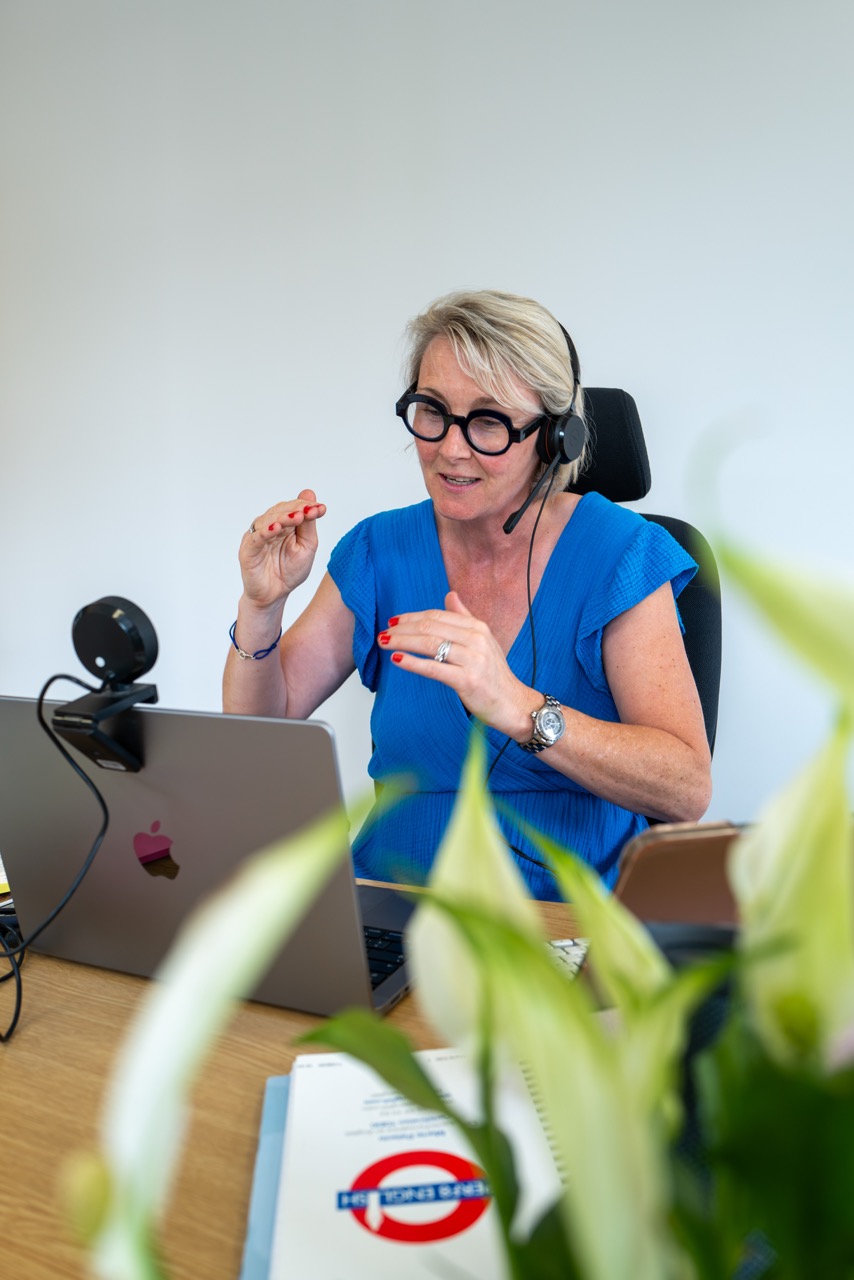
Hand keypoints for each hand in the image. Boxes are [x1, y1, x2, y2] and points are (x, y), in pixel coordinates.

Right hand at [239, 489, 326, 608]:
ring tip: (298, 517)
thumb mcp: (306, 546)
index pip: (294, 508)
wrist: (275, 594)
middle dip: (297, 509)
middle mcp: (268, 526)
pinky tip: (277, 528)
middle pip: (281, 511)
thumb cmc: (289, 571)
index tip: (322, 509)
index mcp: (284, 524)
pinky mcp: (248, 550)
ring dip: (284, 517)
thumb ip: (308, 524)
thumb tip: (309, 494)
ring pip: (268, 520)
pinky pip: (256, 538)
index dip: (307, 507)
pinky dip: (266, 531)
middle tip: (311, 511)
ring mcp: (257, 537)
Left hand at [378, 591, 533, 738]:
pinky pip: (434, 668)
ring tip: (384, 643)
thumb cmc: (494, 674)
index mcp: (478, 627)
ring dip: (402, 642)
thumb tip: (450, 595)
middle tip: (383, 632)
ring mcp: (473, 660)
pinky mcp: (467, 680)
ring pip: (429, 645)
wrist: (512, 703)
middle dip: (403, 629)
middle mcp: (476, 639)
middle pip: (430, 627)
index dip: (412, 617)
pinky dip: (412, 662)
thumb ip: (464, 617)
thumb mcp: (483, 640)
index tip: (394, 621)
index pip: (437, 616)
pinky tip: (396, 659)